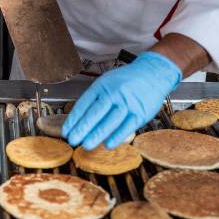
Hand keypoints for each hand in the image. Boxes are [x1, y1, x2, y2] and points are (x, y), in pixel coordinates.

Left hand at [61, 52, 181, 149]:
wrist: (153, 73)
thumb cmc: (126, 80)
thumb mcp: (106, 82)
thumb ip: (95, 98)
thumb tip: (80, 118)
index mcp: (102, 86)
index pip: (84, 105)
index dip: (74, 119)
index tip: (66, 131)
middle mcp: (114, 94)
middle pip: (95, 114)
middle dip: (82, 129)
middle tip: (72, 140)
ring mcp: (127, 103)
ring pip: (109, 122)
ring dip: (96, 135)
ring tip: (86, 145)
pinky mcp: (141, 113)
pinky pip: (127, 127)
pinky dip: (116, 137)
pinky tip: (107, 144)